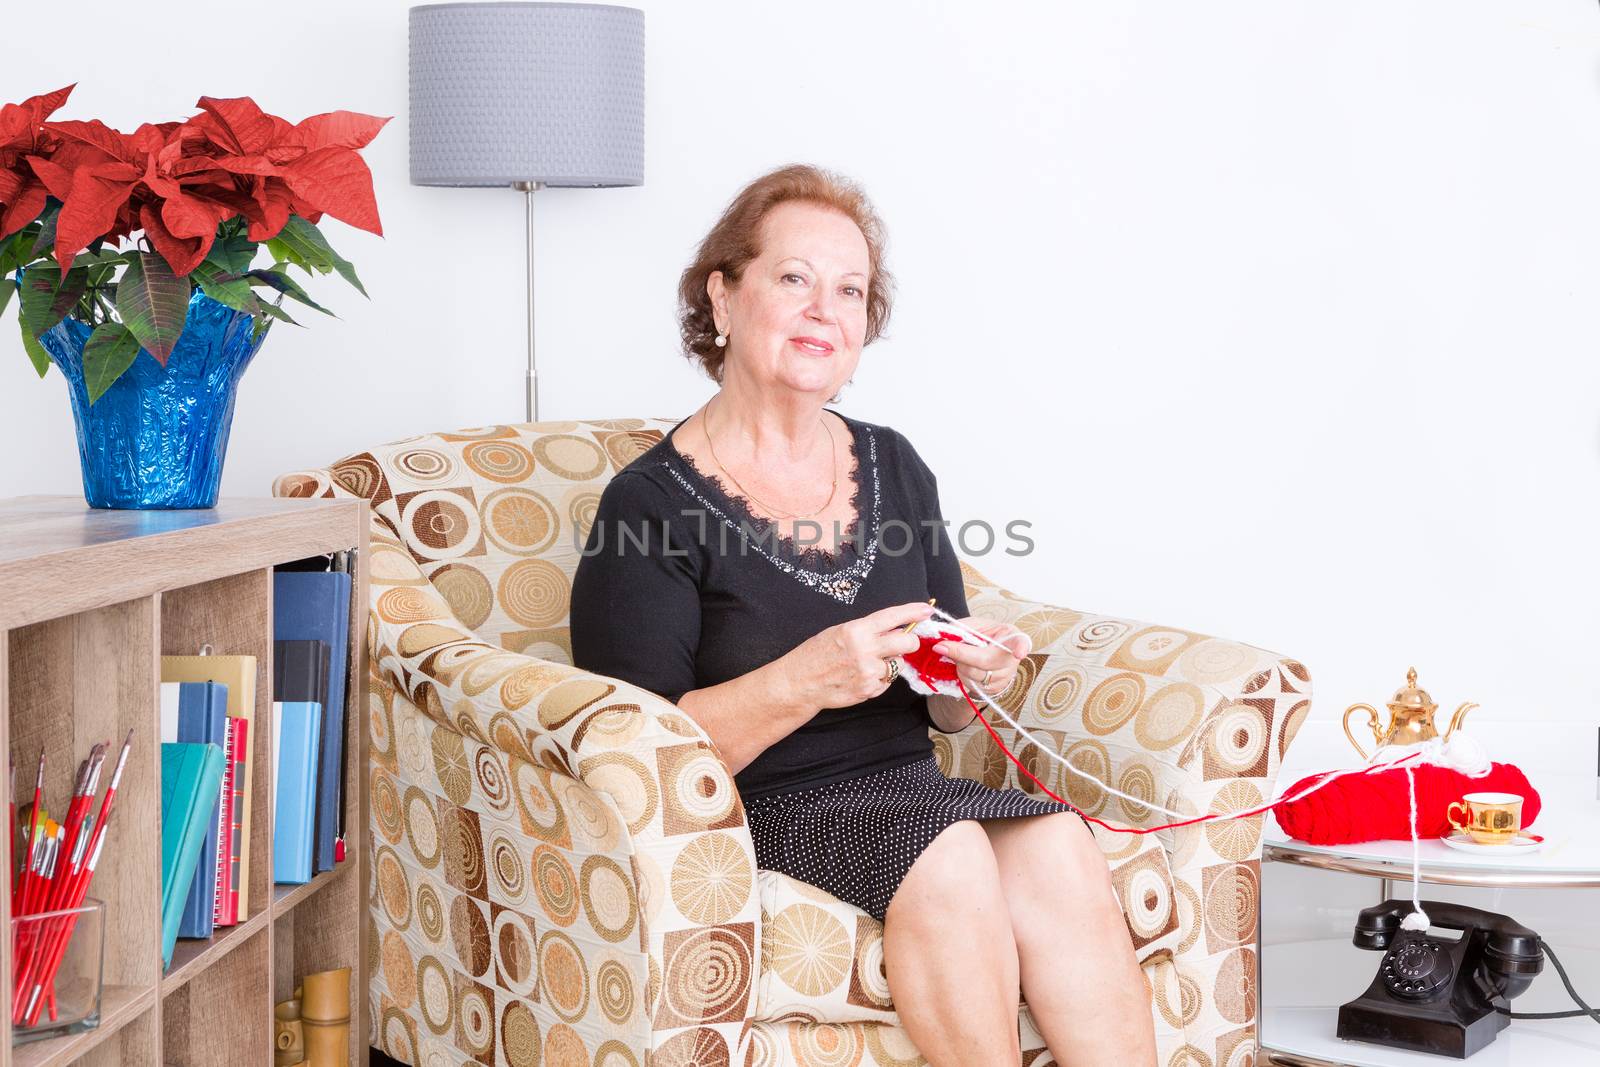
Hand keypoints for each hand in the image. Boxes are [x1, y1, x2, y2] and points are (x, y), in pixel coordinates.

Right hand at [780, 601, 935, 710]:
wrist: (800, 682)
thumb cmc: (818, 654)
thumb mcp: (840, 632)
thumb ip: (868, 630)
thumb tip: (895, 629)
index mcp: (856, 631)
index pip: (892, 617)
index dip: (912, 612)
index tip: (926, 610)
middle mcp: (865, 651)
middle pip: (907, 643)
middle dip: (909, 642)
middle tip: (902, 643)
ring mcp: (868, 672)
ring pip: (897, 664)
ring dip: (889, 663)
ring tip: (867, 663)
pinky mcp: (869, 690)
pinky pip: (886, 681)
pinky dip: (879, 678)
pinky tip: (861, 676)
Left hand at [933, 616, 1031, 697]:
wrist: (982, 654)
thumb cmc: (979, 635)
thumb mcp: (972, 625)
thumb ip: (960, 628)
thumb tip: (943, 635)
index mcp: (1011, 636)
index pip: (1020, 642)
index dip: (1020, 648)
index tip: (1019, 653)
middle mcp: (1012, 658)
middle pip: (986, 661)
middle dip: (961, 654)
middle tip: (941, 647)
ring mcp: (1006, 677)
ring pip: (975, 674)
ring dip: (959, 664)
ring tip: (958, 655)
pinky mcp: (996, 689)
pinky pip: (972, 684)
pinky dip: (962, 675)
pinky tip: (964, 666)